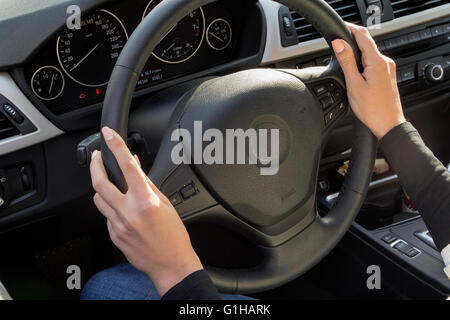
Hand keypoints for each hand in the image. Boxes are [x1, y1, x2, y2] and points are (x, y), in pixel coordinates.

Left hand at [90, 127, 202, 295]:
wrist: (170, 264)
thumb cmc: (173, 236)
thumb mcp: (166, 204)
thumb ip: (147, 184)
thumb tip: (136, 167)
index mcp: (145, 201)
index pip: (127, 167)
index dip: (116, 146)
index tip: (109, 134)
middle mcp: (128, 212)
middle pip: (100, 183)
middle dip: (94, 165)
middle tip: (95, 157)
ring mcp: (118, 225)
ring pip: (98, 199)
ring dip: (102, 188)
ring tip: (111, 185)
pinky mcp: (113, 235)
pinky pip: (106, 215)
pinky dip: (111, 208)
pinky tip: (123, 210)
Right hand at [331, 23, 405, 138]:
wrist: (388, 124)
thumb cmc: (372, 109)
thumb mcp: (354, 84)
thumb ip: (346, 61)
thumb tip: (339, 44)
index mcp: (377, 61)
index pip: (362, 36)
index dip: (350, 29)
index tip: (339, 30)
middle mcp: (385, 62)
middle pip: (366, 44)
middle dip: (351, 44)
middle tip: (336, 48)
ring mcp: (388, 69)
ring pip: (369, 55)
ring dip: (356, 56)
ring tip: (344, 64)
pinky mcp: (387, 77)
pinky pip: (373, 64)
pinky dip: (362, 65)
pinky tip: (355, 75)